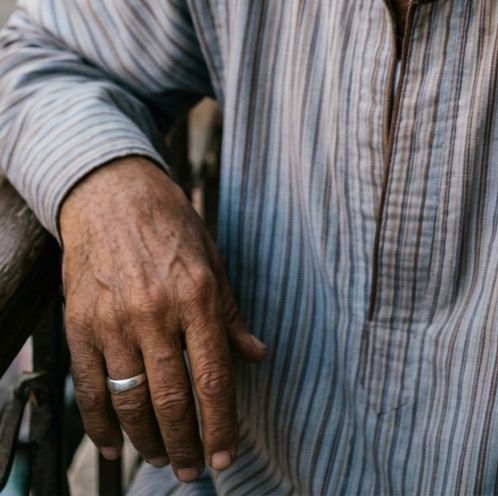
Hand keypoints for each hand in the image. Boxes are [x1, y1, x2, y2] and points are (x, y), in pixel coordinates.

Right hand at [59, 156, 265, 482]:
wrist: (110, 191)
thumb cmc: (170, 224)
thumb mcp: (212, 260)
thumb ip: (230, 314)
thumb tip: (257, 356)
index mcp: (197, 296)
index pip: (213, 379)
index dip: (220, 427)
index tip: (224, 458)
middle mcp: (156, 312)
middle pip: (172, 401)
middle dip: (184, 445)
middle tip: (190, 471)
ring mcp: (113, 320)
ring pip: (131, 402)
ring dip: (147, 441)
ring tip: (160, 457)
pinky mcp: (80, 324)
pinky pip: (90, 389)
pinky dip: (101, 426)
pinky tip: (114, 445)